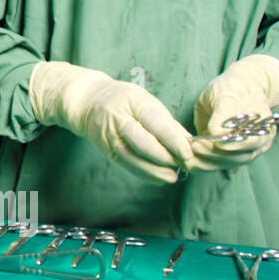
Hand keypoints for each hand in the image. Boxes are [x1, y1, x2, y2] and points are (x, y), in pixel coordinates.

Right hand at [29, 61, 191, 183]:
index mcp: (133, 101)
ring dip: (155, 170)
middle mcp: (118, 118)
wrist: (89, 101)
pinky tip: (159, 178)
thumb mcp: (146, 101)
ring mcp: (109, 135)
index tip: (188, 152)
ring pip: (133, 157)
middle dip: (165, 156)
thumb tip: (189, 143)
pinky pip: (126, 164)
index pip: (155, 121)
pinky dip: (144, 173)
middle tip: (183, 164)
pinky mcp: (106, 149)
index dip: (173, 139)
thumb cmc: (125, 100)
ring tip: (172, 176)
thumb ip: (167, 121)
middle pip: (142, 142)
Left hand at [189, 55, 278, 169]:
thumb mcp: (228, 93)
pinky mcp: (230, 155)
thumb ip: (224, 112)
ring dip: (206, 162)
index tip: (216, 142)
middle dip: (215, 154)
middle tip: (195, 145)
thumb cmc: (233, 88)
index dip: (235, 144)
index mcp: (263, 125)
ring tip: (188, 155)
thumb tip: (216, 131)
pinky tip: (188, 162)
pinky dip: (202, 165)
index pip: (253, 141)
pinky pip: (218, 165)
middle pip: (240, 157)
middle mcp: (258, 142)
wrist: (236, 90)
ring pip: (228, 164)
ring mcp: (244, 151)